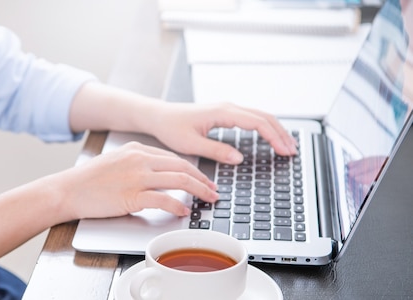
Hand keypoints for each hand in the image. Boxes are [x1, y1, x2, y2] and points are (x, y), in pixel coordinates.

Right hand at [57, 142, 217, 218]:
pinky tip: (184, 211)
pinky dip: (177, 205)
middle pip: (181, 166)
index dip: (193, 169)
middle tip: (214, 190)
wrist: (68, 190)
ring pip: (178, 180)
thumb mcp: (116, 162)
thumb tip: (159, 177)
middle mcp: (139, 159)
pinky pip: (163, 199)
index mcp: (136, 150)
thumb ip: (138, 165)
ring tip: (208, 199)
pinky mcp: (131, 195)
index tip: (203, 179)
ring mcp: (136, 176)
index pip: (173, 157)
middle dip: (202, 179)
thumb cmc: (89, 181)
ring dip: (198, 190)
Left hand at [145, 102, 297, 164]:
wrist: (159, 116)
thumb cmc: (171, 127)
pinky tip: (271, 137)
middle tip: (292, 151)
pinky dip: (265, 127)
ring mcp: (227, 108)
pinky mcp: (225, 113)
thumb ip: (216, 151)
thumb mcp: (191, 144)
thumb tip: (238, 158)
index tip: (284, 150)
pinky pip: (251, 117)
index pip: (257, 123)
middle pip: (264, 117)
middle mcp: (228, 107)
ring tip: (288, 145)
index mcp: (222, 112)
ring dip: (276, 129)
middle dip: (281, 134)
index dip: (274, 137)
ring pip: (260, 116)